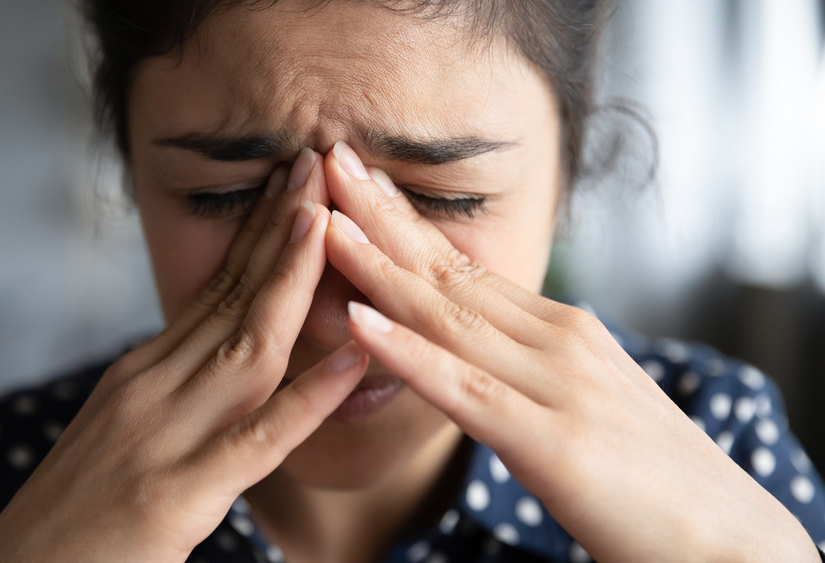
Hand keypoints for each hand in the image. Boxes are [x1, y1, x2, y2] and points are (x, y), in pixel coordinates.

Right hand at [0, 152, 367, 561]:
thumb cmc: (74, 512)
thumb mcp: (121, 430)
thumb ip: (172, 389)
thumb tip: (222, 352)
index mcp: (143, 373)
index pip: (214, 288)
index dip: (260, 233)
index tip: (294, 183)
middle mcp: (152, 387)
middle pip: (231, 296)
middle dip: (281, 228)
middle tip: (317, 163)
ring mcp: (164, 436)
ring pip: (245, 345)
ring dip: (291, 279)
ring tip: (329, 221)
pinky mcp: (177, 493)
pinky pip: (258, 438)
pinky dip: (309, 396)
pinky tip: (352, 358)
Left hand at [320, 144, 819, 562]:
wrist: (731, 541)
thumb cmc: (651, 479)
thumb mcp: (584, 401)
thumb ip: (529, 371)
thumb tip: (476, 351)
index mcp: (562, 332)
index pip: (467, 268)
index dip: (407, 225)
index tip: (361, 185)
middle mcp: (558, 341)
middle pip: (449, 272)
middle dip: (381, 216)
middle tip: (328, 161)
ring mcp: (557, 385)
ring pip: (447, 315)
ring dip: (377, 265)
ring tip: (323, 222)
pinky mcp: (554, 441)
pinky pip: (463, 388)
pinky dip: (407, 351)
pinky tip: (357, 319)